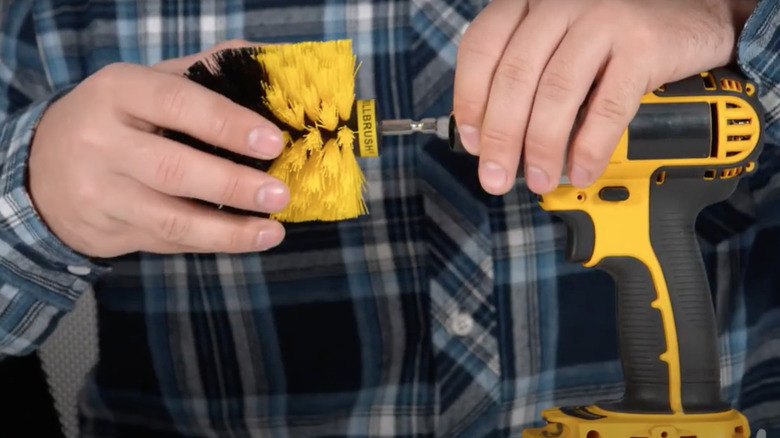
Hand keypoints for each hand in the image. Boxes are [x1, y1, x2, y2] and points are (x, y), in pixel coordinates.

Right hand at [29, 40, 288, 257]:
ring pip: (170, 219)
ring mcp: (99, 193)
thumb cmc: (116, 118)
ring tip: (273, 232)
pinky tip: (246, 240)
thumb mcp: (146, 84)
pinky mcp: (104, 231)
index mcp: (117, 92)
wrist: (41, 168)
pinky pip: (166, 241)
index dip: (228, 124)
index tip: (272, 142)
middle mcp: (101, 142)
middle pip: (173, 169)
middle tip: (280, 193)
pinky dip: (211, 243)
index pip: (178, 103)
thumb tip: (263, 59)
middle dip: (233, 185)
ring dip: (228, 230)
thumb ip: (201, 73)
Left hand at [453, 0, 757, 194]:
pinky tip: (581, 170)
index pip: (480, 49)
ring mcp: (602, 18)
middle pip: (514, 77)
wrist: (695, 15)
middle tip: (496, 177)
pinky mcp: (642, 43)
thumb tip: (493, 137)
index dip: (469, 100)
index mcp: (530, 1)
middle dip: (501, 137)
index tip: (472, 142)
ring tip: (540, 179)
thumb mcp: (560, 41)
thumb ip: (528, 73)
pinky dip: (591, 146)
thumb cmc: (617, 36)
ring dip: (542, 147)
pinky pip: (608, 106)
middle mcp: (560, 3)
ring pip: (556, 92)